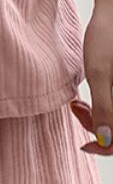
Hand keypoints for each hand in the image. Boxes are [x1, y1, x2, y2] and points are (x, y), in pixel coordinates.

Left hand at [70, 0, 112, 154]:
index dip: (108, 148)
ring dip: (96, 116)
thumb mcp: (100, 73)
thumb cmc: (107, 36)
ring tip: (76, 103)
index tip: (84, 144)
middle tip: (75, 109)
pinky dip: (100, 106)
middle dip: (97, 127)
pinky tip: (82, 99)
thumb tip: (107, 141)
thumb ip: (104, 108)